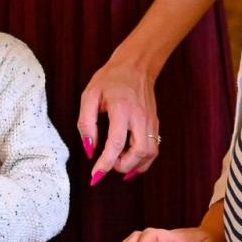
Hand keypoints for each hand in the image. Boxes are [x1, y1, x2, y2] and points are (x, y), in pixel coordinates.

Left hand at [78, 54, 159, 182]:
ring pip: (150, 154)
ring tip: (117, 166)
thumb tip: (89, 148)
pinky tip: (130, 163)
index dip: (105, 163)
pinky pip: (154, 149)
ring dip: (134, 166)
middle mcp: (140, 117)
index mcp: (122, 109)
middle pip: (139, 152)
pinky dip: (143, 161)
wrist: (136, 66)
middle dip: (122, 166)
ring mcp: (151, 122)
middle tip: (106, 166)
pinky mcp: (155, 124)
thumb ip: (86, 123)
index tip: (95, 175)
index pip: (116, 144)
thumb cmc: (110, 79)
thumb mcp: (89, 95)